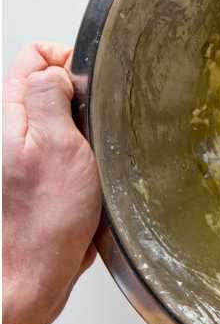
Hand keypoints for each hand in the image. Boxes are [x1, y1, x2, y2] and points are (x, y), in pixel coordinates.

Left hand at [2, 43, 101, 323]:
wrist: (40, 266)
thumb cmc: (49, 216)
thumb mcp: (58, 145)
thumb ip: (50, 98)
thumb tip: (56, 70)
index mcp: (14, 115)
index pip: (32, 57)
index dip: (64, 57)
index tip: (90, 79)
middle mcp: (19, 130)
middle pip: (47, 83)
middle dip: (80, 90)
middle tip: (100, 116)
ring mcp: (33, 152)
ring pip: (63, 114)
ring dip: (87, 121)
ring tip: (100, 143)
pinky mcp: (50, 174)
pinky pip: (72, 144)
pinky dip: (90, 147)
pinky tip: (99, 166)